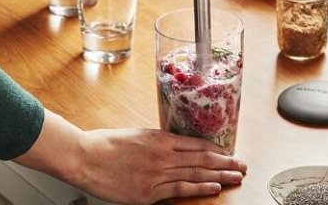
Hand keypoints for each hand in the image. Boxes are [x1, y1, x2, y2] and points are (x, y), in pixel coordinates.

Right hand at [73, 128, 246, 203]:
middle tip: (242, 165)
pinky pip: (179, 190)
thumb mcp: (137, 134)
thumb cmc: (106, 145)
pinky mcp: (148, 192)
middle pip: (202, 159)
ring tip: (236, 177)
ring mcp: (157, 174)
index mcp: (160, 138)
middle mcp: (163, 155)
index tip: (229, 152)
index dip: (216, 149)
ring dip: (219, 175)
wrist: (85, 157)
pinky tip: (213, 187)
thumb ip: (158, 141)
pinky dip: (199, 188)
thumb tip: (175, 146)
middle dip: (225, 162)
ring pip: (196, 174)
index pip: (196, 144)